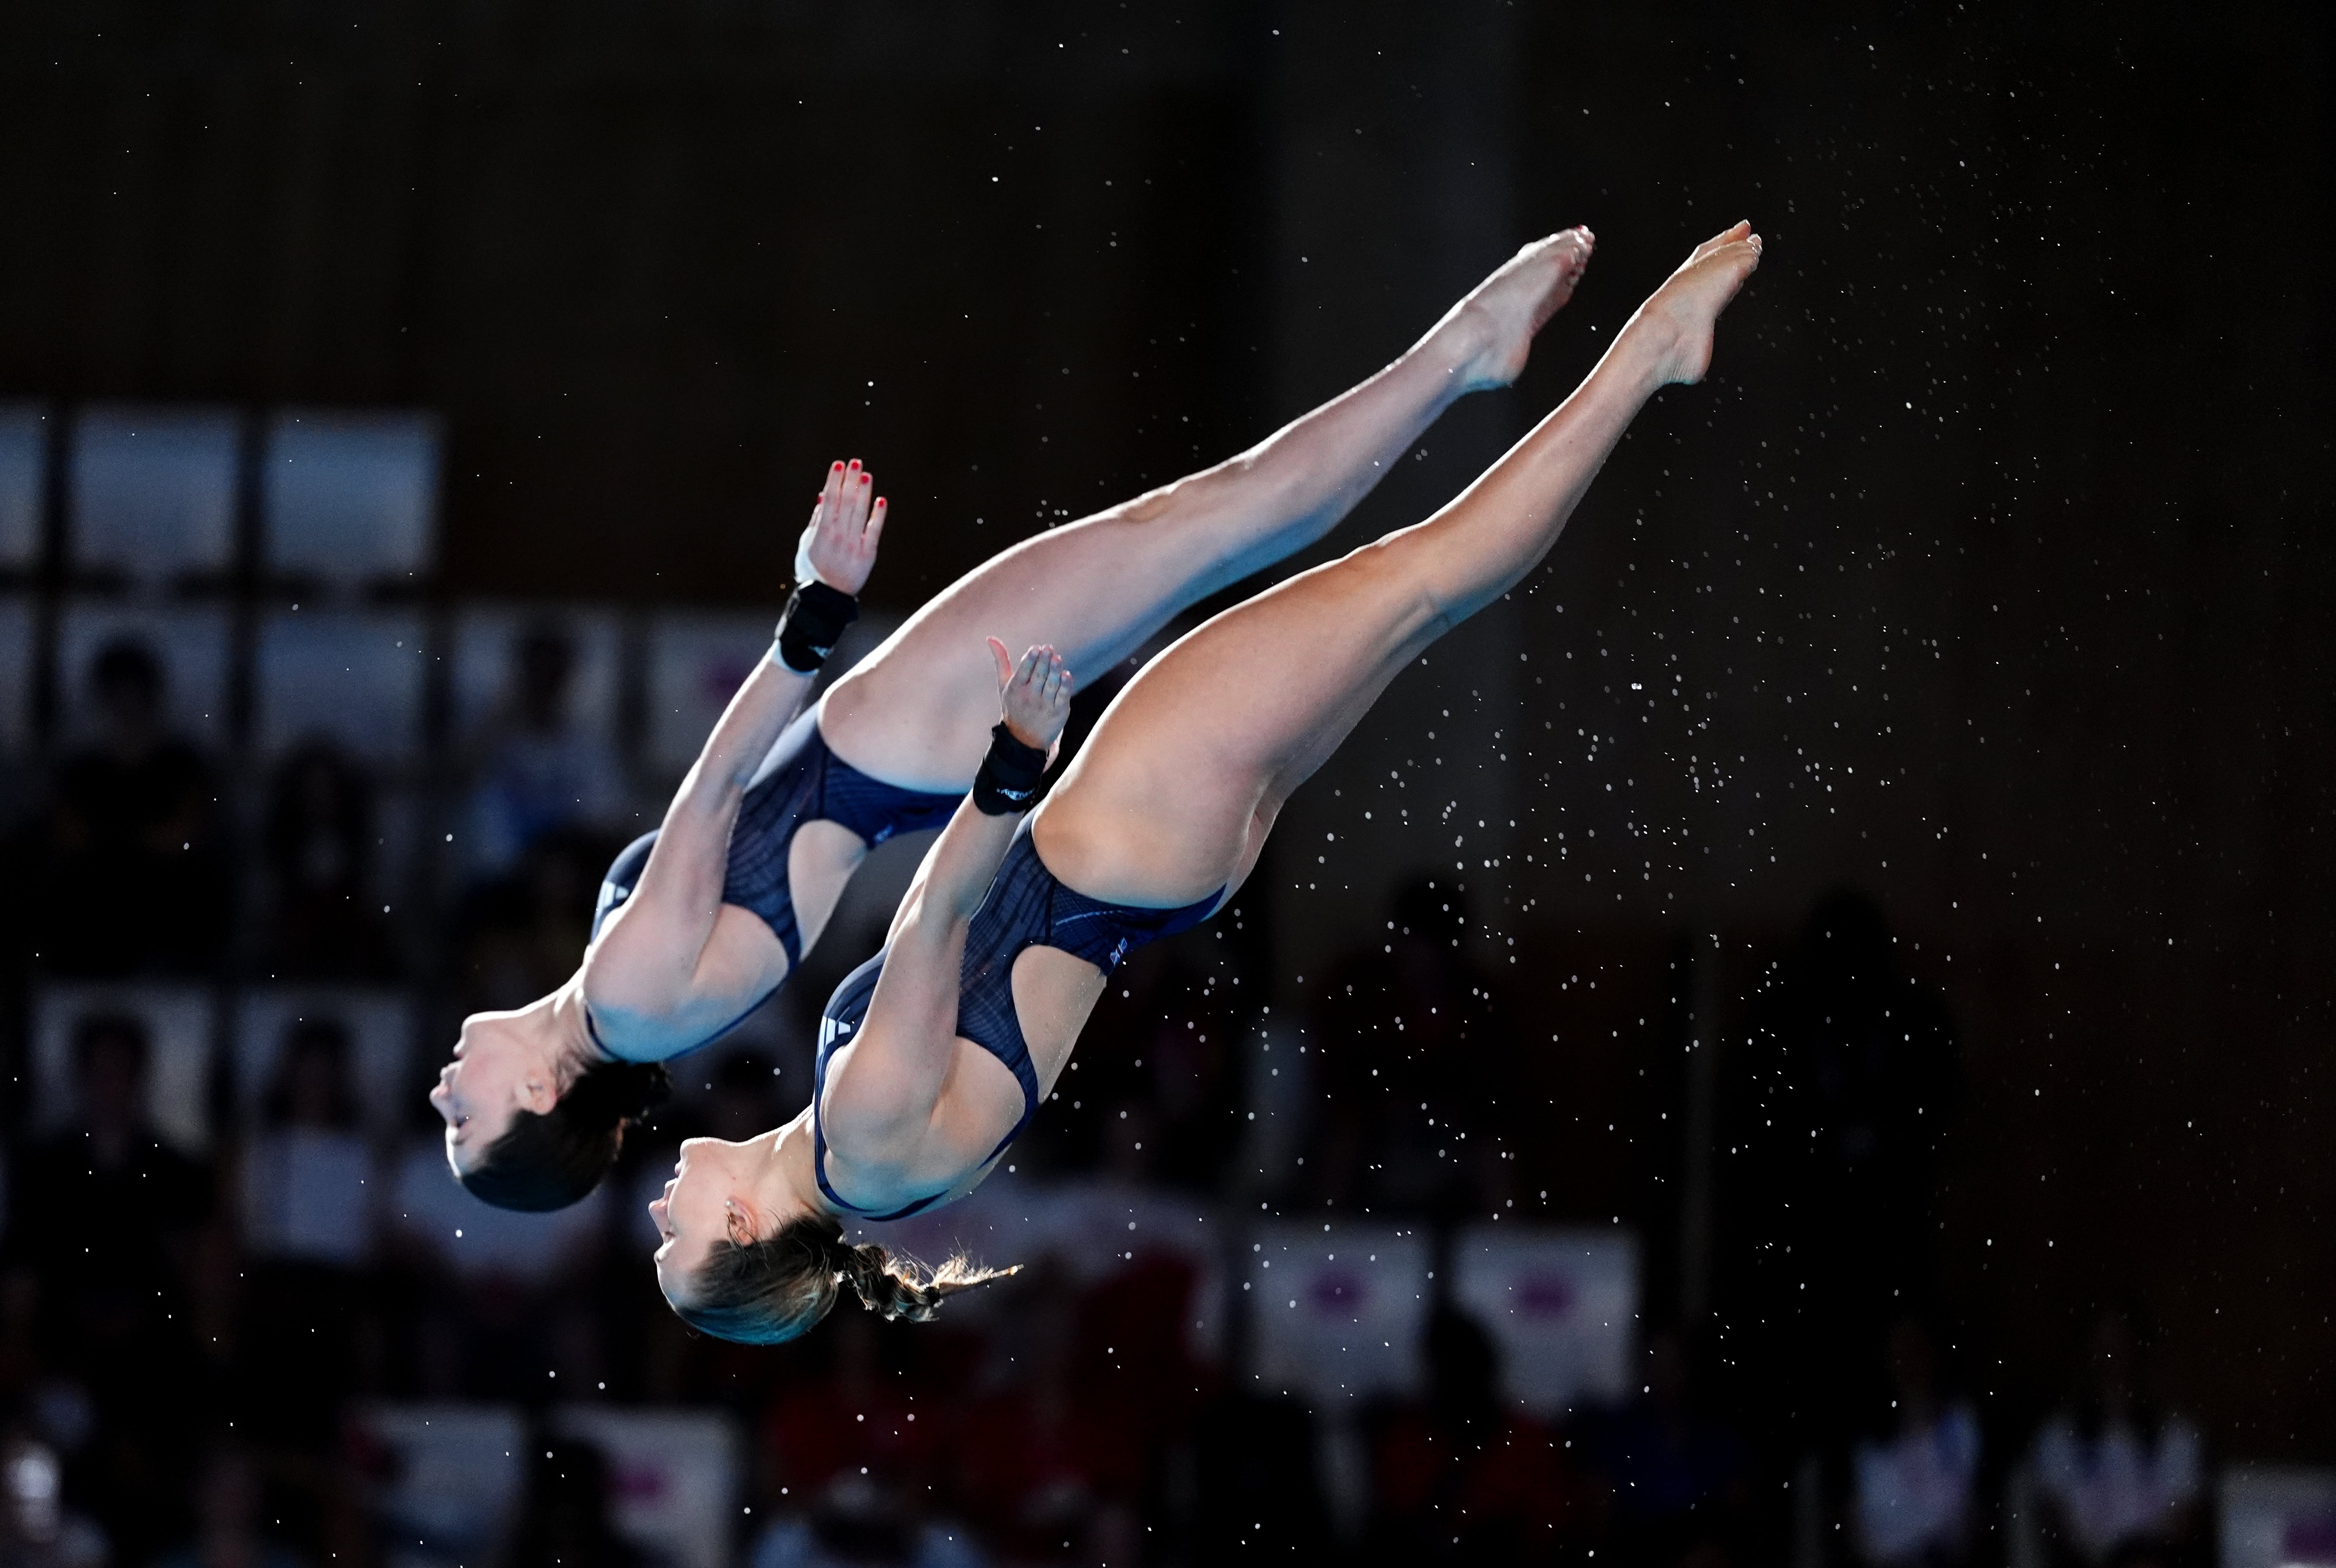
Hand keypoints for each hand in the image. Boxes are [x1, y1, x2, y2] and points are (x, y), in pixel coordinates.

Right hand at [795, 459, 885, 594]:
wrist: (826, 598)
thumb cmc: (813, 569)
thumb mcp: (807, 543)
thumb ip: (816, 519)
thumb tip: (823, 495)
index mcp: (822, 532)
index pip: (830, 500)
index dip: (834, 481)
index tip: (838, 465)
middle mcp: (838, 536)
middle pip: (846, 502)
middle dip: (850, 480)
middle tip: (855, 462)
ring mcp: (854, 544)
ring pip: (859, 513)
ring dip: (863, 492)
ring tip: (866, 474)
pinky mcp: (868, 554)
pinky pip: (874, 530)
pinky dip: (877, 515)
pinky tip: (880, 499)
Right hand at [988, 639, 1073, 753]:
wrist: (1024, 739)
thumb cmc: (1014, 706)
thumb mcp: (1004, 685)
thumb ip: (1001, 661)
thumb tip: (991, 638)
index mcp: (1015, 689)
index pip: (1024, 671)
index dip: (1030, 659)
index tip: (1036, 648)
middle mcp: (1029, 697)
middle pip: (1039, 676)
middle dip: (1044, 661)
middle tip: (1049, 649)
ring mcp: (1044, 705)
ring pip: (1051, 684)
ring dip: (1055, 670)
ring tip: (1057, 658)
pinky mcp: (1059, 712)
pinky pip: (1062, 696)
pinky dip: (1065, 685)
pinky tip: (1066, 675)